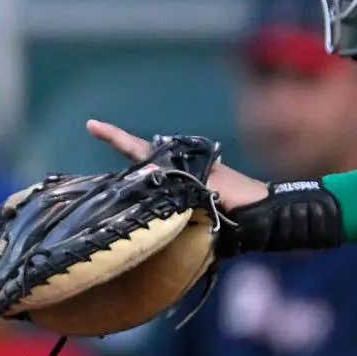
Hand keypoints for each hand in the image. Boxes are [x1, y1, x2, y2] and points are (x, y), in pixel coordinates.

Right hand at [87, 119, 270, 208]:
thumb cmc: (240, 197)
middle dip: (127, 177)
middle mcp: (176, 176)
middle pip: (141, 171)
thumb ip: (177, 182)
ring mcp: (181, 195)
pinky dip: (156, 222)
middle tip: (111, 187)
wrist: (266, 220)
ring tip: (129, 212)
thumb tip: (144, 173)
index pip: (139, 148)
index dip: (114, 137)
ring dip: (142, 202)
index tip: (90, 125)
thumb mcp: (207, 186)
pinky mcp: (189, 216)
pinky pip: (163, 216)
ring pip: (150, 194)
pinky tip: (149, 231)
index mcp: (179, 163)